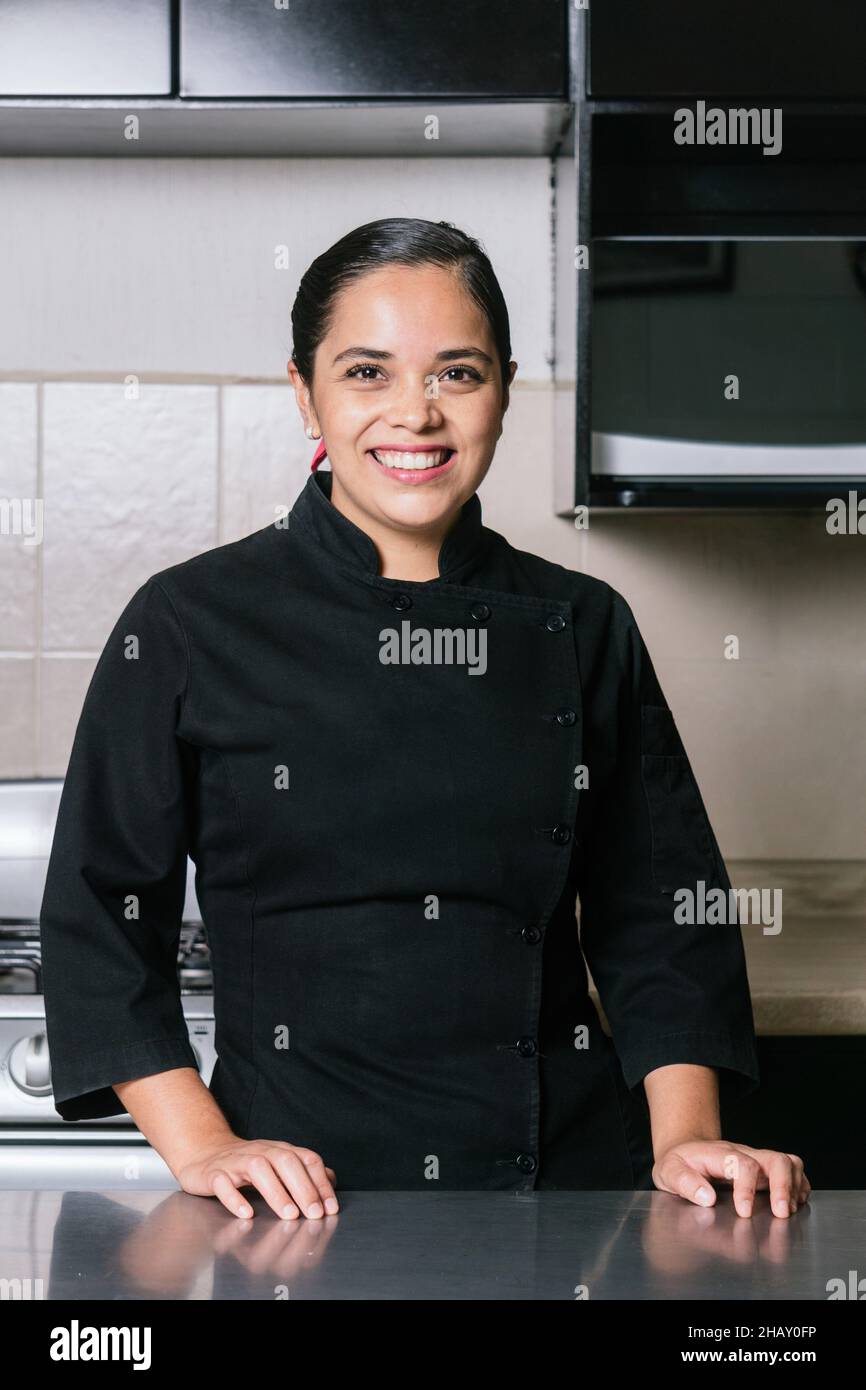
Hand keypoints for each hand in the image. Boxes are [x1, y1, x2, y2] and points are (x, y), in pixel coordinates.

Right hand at [175, 1137, 339, 1219]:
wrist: (204, 1154)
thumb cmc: (247, 1164)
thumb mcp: (278, 1164)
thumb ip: (304, 1172)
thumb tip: (331, 1182)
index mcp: (279, 1150)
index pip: (306, 1159)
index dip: (320, 1183)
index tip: (330, 1208)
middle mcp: (260, 1151)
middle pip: (285, 1160)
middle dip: (303, 1187)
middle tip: (314, 1213)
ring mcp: (235, 1161)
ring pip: (257, 1168)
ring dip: (276, 1192)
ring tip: (289, 1214)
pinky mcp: (213, 1174)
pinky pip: (223, 1182)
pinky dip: (235, 1198)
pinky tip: (247, 1213)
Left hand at [652, 1140, 810, 1217]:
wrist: (685, 1149)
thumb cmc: (679, 1164)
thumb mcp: (669, 1171)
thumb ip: (684, 1182)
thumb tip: (705, 1197)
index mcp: (720, 1155)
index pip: (742, 1164)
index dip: (747, 1188)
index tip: (744, 1212)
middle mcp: (743, 1154)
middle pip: (774, 1159)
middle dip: (783, 1186)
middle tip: (781, 1213)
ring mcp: (757, 1160)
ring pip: (788, 1161)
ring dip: (794, 1185)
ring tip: (789, 1210)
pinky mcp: (765, 1169)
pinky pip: (792, 1169)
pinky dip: (800, 1185)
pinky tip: (795, 1203)